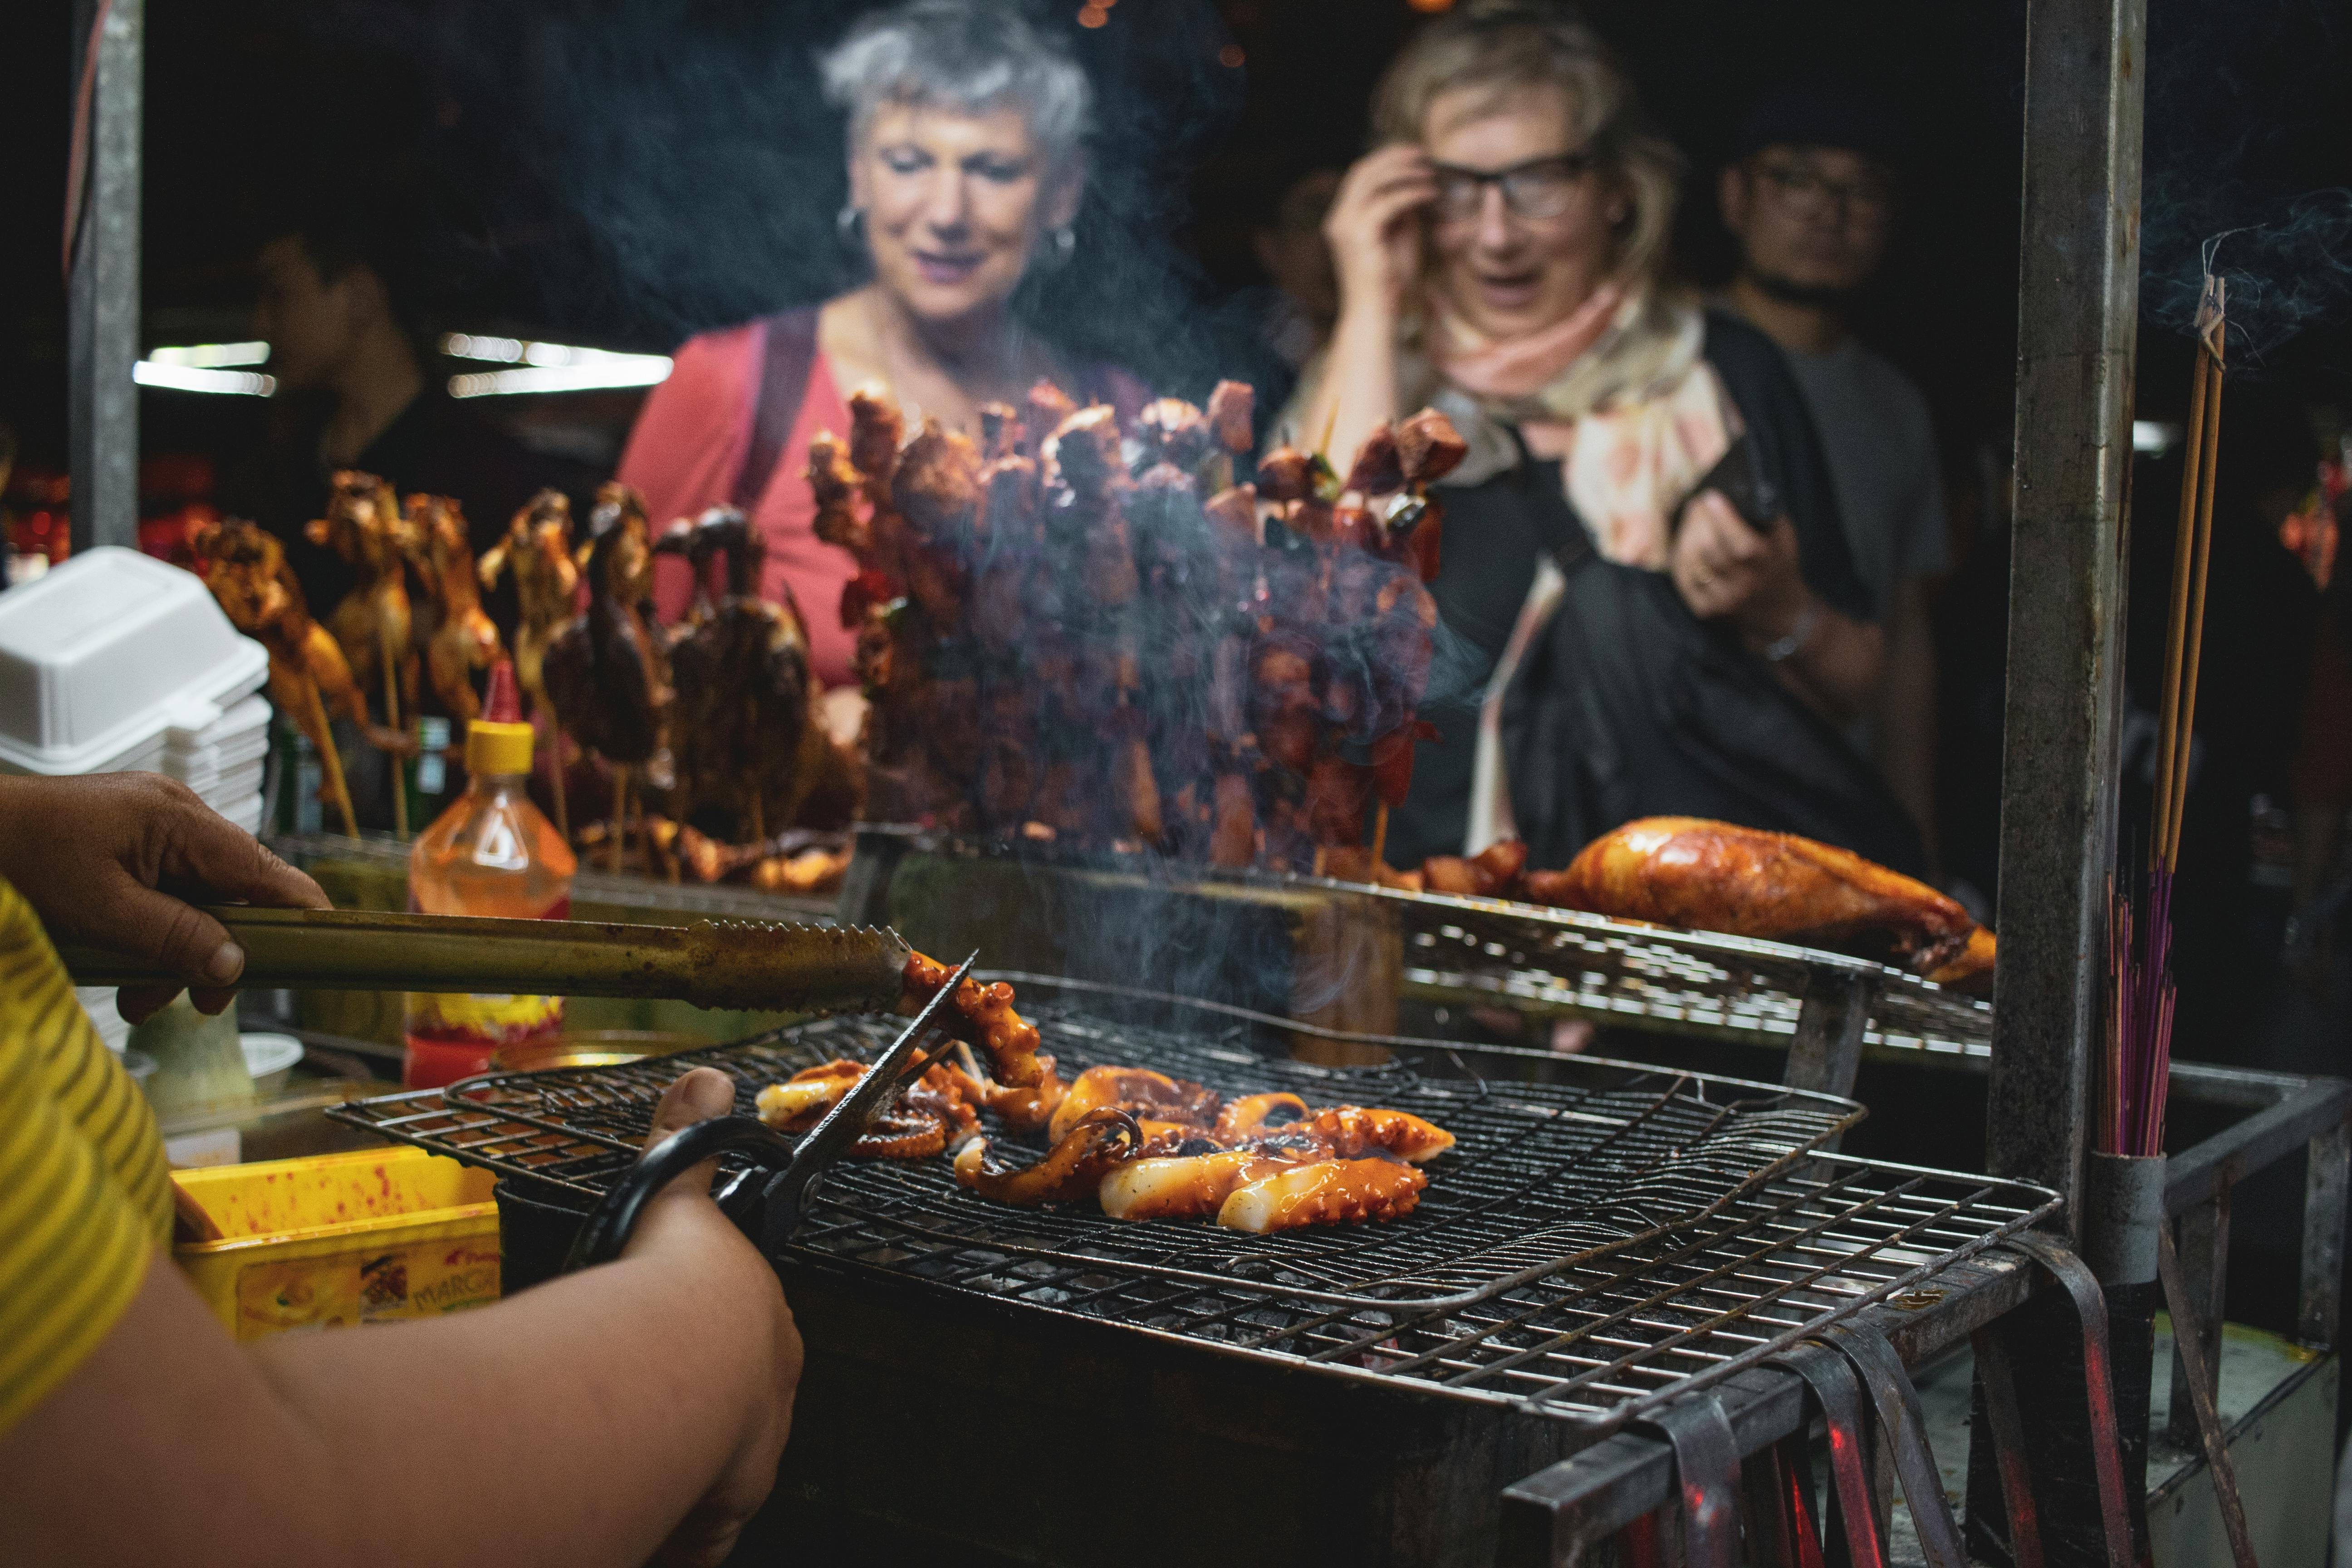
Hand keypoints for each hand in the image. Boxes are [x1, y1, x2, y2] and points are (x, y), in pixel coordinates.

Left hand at [0, 771, 328, 1022]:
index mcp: (177, 819)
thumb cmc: (20, 858)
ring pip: (195, 899)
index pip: (264, 869)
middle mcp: (174, 815)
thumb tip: (235, 966)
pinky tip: (124, 968)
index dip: (300, 911)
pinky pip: (163, 891)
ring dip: (176, 952)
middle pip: (231, 891)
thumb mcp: (101, 911)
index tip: (325, 949)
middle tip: (199, 1004)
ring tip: (138, 998)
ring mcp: (150, 825)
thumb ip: (175, 937)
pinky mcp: (127, 839)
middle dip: (215, 951)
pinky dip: (152, 932)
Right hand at [627, 1068, 801, 1567]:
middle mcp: (764, 1409)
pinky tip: (629, 1517)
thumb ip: (688, 1139)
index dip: (705, 1358)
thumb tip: (707, 1077)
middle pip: (729, 1422)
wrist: (674, 1362)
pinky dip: (657, 1531)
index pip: (744, 1354)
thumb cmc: (674, 1286)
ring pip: (703, 1481)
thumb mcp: (678, 1198)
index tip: (664, 1360)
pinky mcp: (705, 1524)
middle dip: (691, 1421)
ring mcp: (738, 1471)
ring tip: (623, 1462)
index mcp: (766, 1338)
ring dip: (670, 1474)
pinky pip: (683, 1539)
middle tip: (637, 1418)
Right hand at [1324, 144, 1435, 320]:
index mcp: (1342, 219)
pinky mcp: (1360, 235)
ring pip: (1374, 179)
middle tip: (1423, 153)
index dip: (1385, 158)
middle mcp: (1338, 218)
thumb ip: (1401, 213)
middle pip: (1363, 169)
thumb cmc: (1388, 284)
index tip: (1412, 155)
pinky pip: (1389, 201)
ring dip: (1405, 171)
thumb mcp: (1397, 239)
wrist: (1375, 315)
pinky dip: (1412, 193)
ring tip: (1429, 173)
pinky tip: (1429, 194)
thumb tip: (1413, 188)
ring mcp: (1345, 226)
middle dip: (1394, 156)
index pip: (1359, 175)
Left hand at [1670, 496, 1808, 639]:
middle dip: (1699, 520)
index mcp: (1765, 565)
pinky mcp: (1706, 610)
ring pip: (1692, 561)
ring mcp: (1723, 600)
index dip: (1722, 518)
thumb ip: (1765, 516)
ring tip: (1693, 520)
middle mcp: (1743, 586)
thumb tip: (1735, 491)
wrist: (1779, 612)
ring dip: (1687, 535)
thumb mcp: (1784, 538)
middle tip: (1698, 504)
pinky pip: (1684, 577)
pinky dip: (1682, 557)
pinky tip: (1686, 542)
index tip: (1711, 497)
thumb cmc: (1779, 564)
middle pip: (1709, 548)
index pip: (1740, 543)